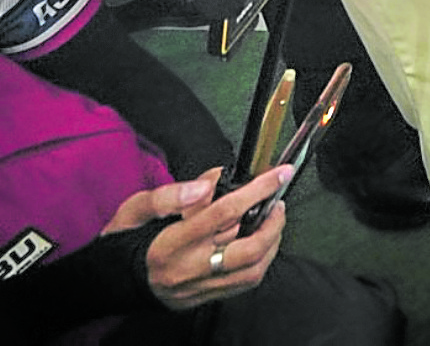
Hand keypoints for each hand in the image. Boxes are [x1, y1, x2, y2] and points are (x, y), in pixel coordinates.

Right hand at [107, 165, 292, 309]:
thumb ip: (170, 194)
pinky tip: (260, 242)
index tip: (278, 173)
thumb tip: (208, 183)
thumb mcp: (134, 209)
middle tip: (277, 201)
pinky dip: (262, 260)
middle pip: (246, 249)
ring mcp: (196, 289)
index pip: (223, 213)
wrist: (108, 282)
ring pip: (251, 270)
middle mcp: (186, 270)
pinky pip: (243, 284)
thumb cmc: (123, 242)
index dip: (257, 190)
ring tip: (272, 219)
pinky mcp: (202, 299)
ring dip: (272, 242)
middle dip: (273, 222)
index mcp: (168, 245)